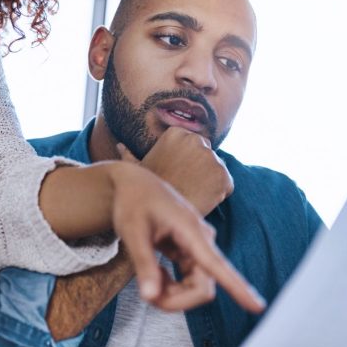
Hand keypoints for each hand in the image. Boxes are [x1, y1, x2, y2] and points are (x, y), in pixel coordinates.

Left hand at [107, 161, 264, 312]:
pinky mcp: (193, 253)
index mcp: (192, 231)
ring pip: (196, 288)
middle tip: (147, 293)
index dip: (238, 289)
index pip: (218, 266)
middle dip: (176, 300)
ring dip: (172, 294)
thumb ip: (144, 264)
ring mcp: (199, 248)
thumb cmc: (133, 203)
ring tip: (148, 278)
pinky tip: (155, 272)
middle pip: (203, 289)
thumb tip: (150, 297)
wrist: (136, 185)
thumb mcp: (132, 232)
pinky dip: (170, 286)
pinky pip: (189, 281)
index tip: (258, 307)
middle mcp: (203, 241)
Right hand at [118, 126, 232, 215]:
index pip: (194, 144)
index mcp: (177, 133)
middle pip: (208, 155)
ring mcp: (211, 157)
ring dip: (211, 181)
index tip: (180, 173)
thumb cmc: (146, 190)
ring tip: (193, 193)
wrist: (159, 213)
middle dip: (202, 168)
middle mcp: (197, 140)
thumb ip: (130, 155)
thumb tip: (120, 145)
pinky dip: (219, 193)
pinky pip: (226, 185)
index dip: (189, 161)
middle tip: (188, 185)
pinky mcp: (223, 176)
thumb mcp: (137, 169)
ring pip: (218, 170)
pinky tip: (202, 199)